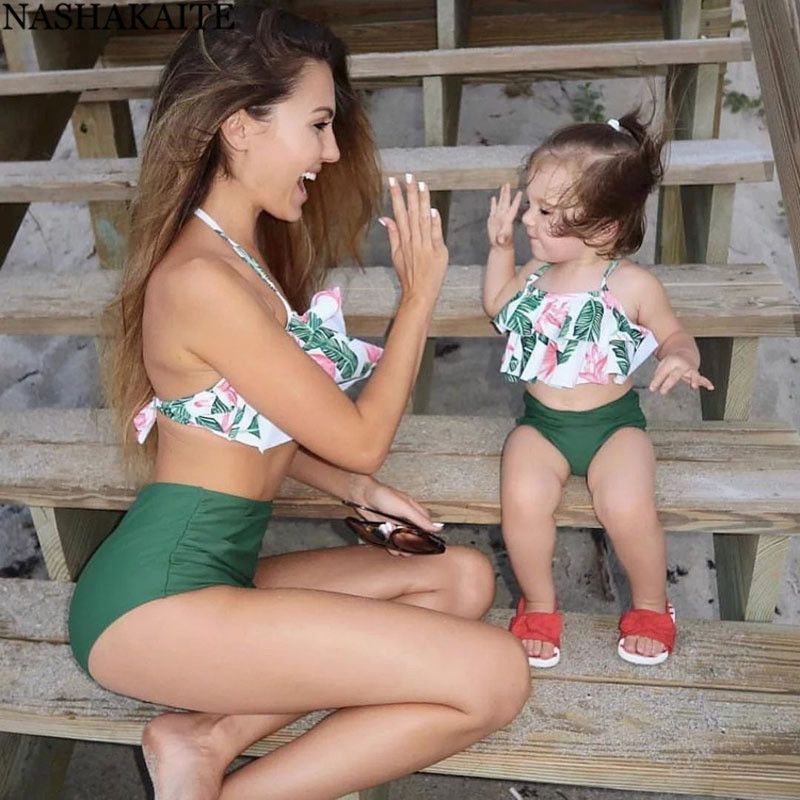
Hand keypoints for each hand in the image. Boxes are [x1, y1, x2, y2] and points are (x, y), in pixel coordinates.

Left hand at [355, 478, 443, 557]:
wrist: (361, 496)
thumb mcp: (404, 507)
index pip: (426, 524)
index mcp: (414, 510)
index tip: (428, 543)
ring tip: (402, 552)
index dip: (428, 534)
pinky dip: (392, 545)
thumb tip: (437, 527)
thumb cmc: (383, 495)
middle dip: (413, 542)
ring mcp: (395, 523)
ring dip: (403, 545)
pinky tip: (393, 550)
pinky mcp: (385, 528)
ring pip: (403, 538)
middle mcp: (405, 517)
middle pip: (414, 534)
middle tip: (412, 549)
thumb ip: (420, 519)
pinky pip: (391, 539)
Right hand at [379, 174, 447, 302]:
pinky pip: (435, 234)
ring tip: (421, 184)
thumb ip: (392, 234)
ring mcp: (425, 246)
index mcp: (403, 240)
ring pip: (423, 219)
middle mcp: (413, 241)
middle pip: (411, 212)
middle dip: (409, 193)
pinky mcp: (438, 252)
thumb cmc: (408, 276)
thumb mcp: (395, 255)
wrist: (419, 293)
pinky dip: (435, 222)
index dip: (396, 196)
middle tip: (409, 175)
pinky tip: (433, 208)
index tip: (394, 180)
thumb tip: (384, 218)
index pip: (399, 213)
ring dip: (422, 201)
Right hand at [487, 183, 521, 249]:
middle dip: (507, 193)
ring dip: (502, 195)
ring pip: (500, 203)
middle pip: (506, 202)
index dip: (516, 200)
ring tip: (503, 186)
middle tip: (508, 183)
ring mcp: (498, 216)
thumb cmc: (504, 243)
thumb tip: (500, 239)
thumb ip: (502, 238)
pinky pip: (493, 208)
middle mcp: (504, 216)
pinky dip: (493, 203)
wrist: (500, 245)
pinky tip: (494, 197)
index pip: (513, 207)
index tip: (520, 192)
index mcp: (508, 219)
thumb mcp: (503, 240)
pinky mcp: (492, 219)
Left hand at [649, 355, 714, 394]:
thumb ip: (658, 376)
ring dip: (694, 380)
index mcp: (671, 362)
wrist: (684, 354)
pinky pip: (703, 378)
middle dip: (668, 383)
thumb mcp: (662, 366)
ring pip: (692, 375)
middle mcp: (682, 365)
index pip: (663, 372)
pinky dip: (707, 383)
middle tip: (662, 392)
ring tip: (693, 386)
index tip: (652, 388)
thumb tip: (652, 388)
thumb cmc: (672, 362)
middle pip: (675, 375)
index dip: (657, 381)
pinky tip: (710, 387)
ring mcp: (690, 369)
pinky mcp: (696, 374)